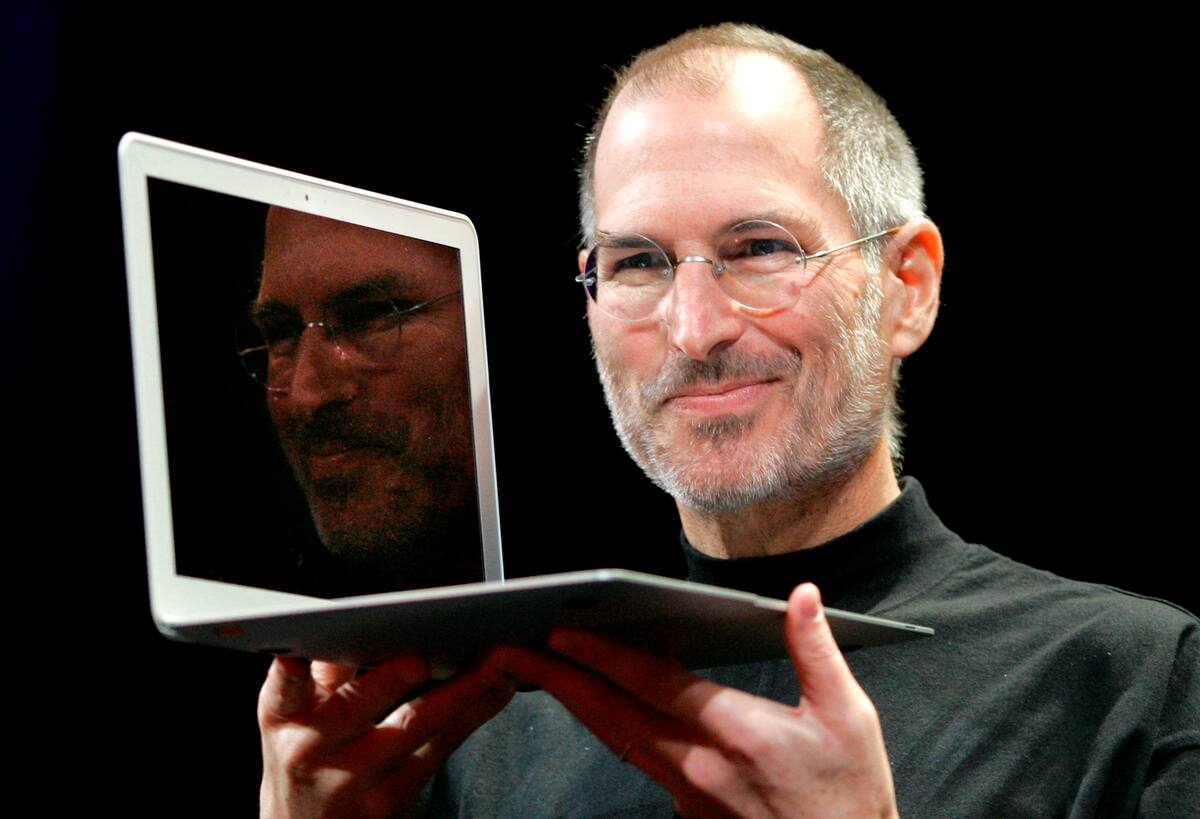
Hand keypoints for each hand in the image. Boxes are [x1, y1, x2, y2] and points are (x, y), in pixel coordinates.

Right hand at [258, 655, 514, 818]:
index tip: (299, 653)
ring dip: (458, 691)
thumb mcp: (295, 717)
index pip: (284, 689)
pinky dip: (473, 713)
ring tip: (491, 663)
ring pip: (413, 726)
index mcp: (285, 717)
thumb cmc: (305, 760)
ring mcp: (355, 779)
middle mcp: (314, 749)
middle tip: (418, 658)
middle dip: (387, 681)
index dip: (291, 671)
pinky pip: (441, 748)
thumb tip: (358, 617)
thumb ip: (324, 668)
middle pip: (354, 708)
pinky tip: (497, 688)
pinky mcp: (394, 798)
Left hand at [493, 583, 896, 818]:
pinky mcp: (688, 811)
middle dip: (557, 680)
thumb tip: (802, 596)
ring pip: (616, 739)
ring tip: (541, 670)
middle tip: (512, 652)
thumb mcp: (850, 717)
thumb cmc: (850, 795)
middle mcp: (700, 765)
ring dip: (575, 703)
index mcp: (737, 732)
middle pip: (612, 715)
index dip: (602, 655)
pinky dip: (611, 727)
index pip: (653, 684)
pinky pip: (638, 759)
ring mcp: (688, 794)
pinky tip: (600, 704)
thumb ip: (817, 650)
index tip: (561, 632)